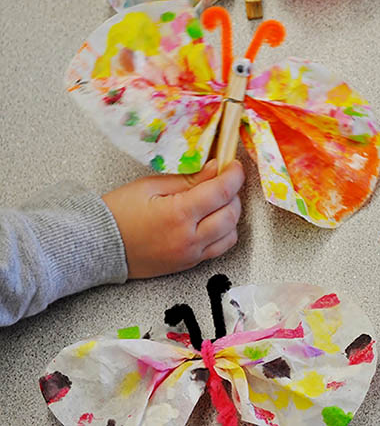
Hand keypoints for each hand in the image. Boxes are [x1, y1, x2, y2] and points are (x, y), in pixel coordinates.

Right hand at [102, 160, 245, 278]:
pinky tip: (212, 219)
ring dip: (231, 214)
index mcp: (178, 215)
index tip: (233, 165)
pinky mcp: (188, 264)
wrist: (96, 245)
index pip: (222, 192)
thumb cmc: (117, 212)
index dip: (234, 175)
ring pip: (231, 234)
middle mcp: (188, 238)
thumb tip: (216, 169)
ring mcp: (190, 255)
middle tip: (223, 180)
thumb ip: (188, 178)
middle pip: (231, 214)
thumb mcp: (151, 185)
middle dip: (233, 193)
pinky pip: (219, 248)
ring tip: (217, 200)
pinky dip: (224, 232)